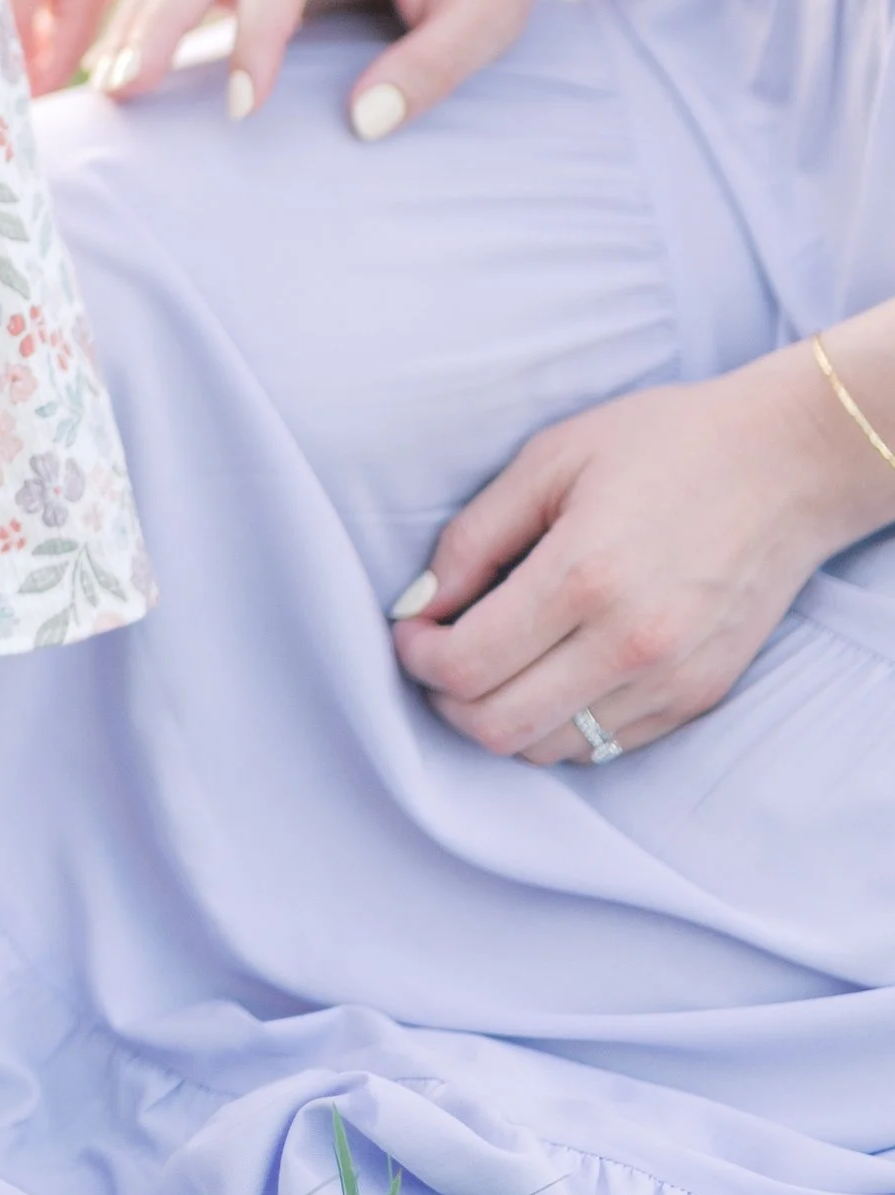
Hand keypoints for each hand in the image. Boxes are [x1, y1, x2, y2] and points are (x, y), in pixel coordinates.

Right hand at [92, 0, 543, 136]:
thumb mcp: (489, 14)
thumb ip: (434, 66)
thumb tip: (364, 122)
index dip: (256, 36)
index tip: (243, 108)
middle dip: (160, 22)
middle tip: (125, 91)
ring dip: (140, 19)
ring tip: (108, 86)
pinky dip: (149, 12)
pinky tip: (122, 61)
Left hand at [390, 350, 871, 763]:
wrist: (786, 464)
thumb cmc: (664, 444)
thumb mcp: (550, 460)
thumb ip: (473, 539)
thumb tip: (418, 605)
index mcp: (583, 576)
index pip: (465, 667)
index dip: (416, 658)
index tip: (409, 631)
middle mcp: (630, 643)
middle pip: (498, 727)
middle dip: (444, 700)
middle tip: (436, 656)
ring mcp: (671, 679)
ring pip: (549, 750)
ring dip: (499, 719)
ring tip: (489, 666)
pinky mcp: (700, 697)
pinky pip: (604, 746)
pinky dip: (558, 725)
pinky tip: (548, 674)